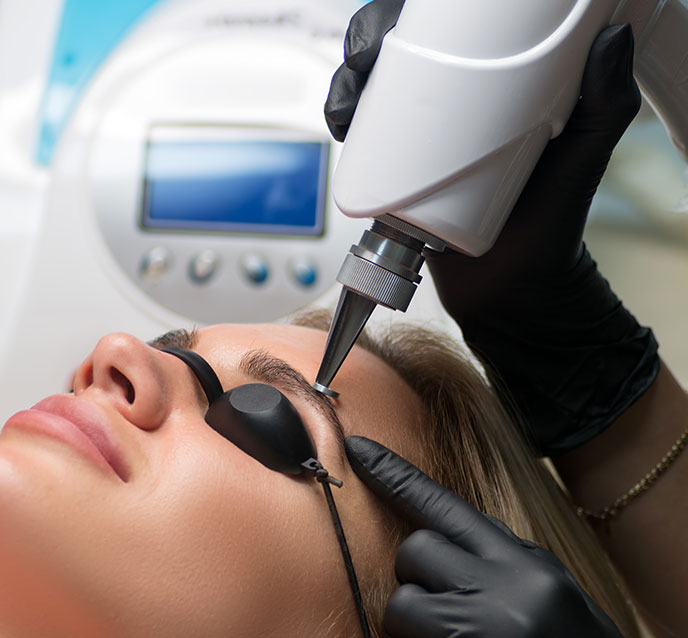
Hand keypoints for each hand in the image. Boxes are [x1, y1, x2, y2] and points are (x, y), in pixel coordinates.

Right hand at [326, 10, 658, 454]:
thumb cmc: (549, 231)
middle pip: (398, 60)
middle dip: (369, 49)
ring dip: (348, 85)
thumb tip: (611, 43)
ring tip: (349, 105)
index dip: (414, 22)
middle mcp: (452, 112)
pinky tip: (343, 126)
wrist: (511, 294)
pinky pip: (364, 146)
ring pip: (372, 98)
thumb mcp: (580, 162)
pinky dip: (345, 127)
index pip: (448, 37)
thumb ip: (605, 107)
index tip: (402, 27)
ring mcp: (419, 147)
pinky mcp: (396, 180)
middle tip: (367, 62)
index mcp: (492, 92)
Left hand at [347, 435, 687, 637]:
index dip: (395, 476)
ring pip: (399, 607)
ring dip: (417, 633)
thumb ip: (506, 568)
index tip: (357, 451)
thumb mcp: (562, 603)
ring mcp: (467, 636)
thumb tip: (450, 546)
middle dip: (418, 578)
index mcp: (528, 567)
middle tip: (448, 614)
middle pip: (412, 552)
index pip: (446, 508)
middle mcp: (496, 591)